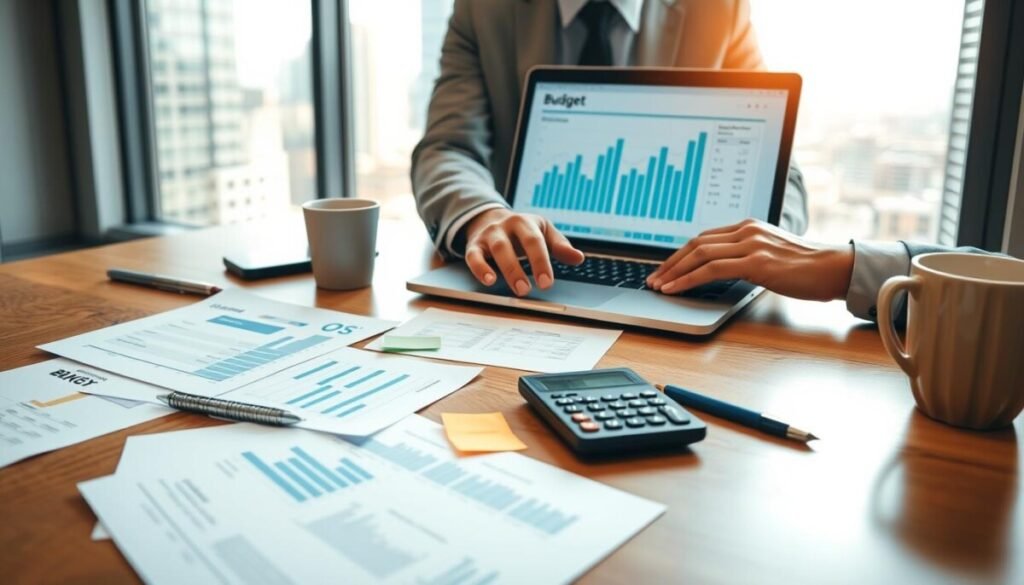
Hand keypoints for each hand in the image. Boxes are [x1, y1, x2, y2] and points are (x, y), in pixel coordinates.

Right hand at [463, 208, 584, 295]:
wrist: (489, 218)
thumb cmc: (521, 230)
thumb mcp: (543, 231)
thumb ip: (560, 245)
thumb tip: (578, 258)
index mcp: (525, 222)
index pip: (535, 241)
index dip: (540, 262)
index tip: (546, 283)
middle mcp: (505, 226)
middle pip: (512, 246)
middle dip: (520, 269)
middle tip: (528, 290)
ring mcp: (488, 235)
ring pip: (496, 250)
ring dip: (506, 271)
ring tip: (516, 289)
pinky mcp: (474, 245)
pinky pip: (473, 257)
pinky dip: (480, 269)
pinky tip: (489, 281)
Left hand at [646, 219, 854, 300]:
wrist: (835, 268)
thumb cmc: (806, 268)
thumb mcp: (770, 254)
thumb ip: (746, 255)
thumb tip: (719, 269)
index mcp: (747, 227)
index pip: (703, 238)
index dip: (679, 254)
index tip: (664, 269)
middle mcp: (746, 231)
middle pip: (695, 244)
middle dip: (669, 263)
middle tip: (653, 278)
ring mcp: (750, 244)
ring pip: (699, 255)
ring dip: (673, 272)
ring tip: (658, 286)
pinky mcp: (756, 262)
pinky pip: (711, 270)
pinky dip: (688, 279)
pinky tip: (675, 289)